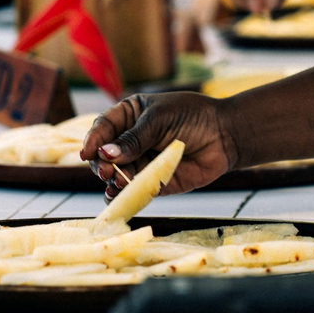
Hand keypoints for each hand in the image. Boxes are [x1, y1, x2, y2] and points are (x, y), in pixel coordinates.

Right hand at [81, 93, 238, 198]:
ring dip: (111, 180)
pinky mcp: (152, 182)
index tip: (88, 152)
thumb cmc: (193, 117)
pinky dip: (121, 196)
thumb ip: (134, 138)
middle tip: (107, 170)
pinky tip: (117, 197)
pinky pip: (130, 191)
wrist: (225, 136)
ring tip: (116, 182)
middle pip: (103, 155)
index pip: (102, 128)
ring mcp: (140, 162)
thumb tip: (106, 154)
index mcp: (129, 116)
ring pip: (115, 175)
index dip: (93, 140)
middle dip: (102, 163)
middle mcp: (130, 140)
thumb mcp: (160, 120)